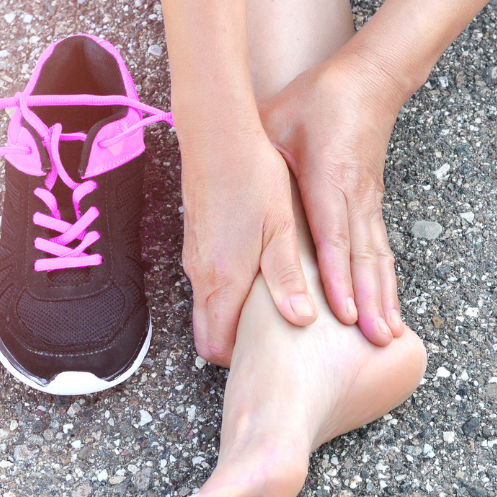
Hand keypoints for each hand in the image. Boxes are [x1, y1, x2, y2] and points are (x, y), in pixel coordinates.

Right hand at [180, 127, 317, 365]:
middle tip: (273, 344)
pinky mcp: (197, 243)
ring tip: (273, 313)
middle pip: (208, 333)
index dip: (239, 361)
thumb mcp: (280, 230)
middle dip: (235, 346)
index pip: (216, 347)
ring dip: (234, 318)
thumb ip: (287, 279)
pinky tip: (259, 279)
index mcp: (222, 279)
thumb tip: (301, 320)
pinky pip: (208, 284)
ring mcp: (195, 259)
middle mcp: (201, 276)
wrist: (216, 136)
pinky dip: (229, 294)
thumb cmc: (252, 178)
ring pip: (208, 308)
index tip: (269, 357)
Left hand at [261, 55, 406, 346]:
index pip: (333, 235)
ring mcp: (368, 202)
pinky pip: (381, 248)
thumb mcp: (278, 121)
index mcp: (328, 178)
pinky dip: (386, 281)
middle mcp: (354, 196)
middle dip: (369, 301)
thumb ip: (259, 153)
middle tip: (377, 341)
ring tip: (388, 336)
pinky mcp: (373, 204)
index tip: (341, 312)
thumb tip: (225, 181)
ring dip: (383, 298)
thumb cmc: (316, 100)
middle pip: (363, 257)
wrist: (368, 81)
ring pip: (377, 257)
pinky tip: (389, 308)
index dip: (337, 276)